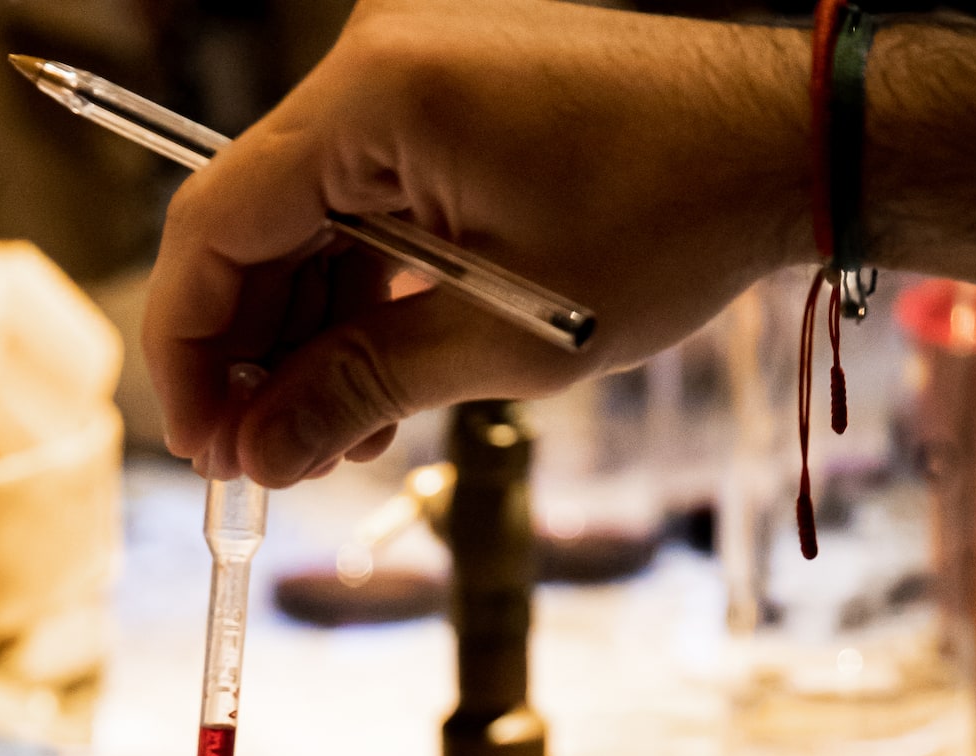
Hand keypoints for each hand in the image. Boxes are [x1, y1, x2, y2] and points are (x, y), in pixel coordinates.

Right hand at [144, 0, 809, 485]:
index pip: (213, 226)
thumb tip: (258, 455)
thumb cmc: (669, 221)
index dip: (187, 350)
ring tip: (329, 447)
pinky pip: (366, 210)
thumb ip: (357, 390)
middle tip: (259, 466)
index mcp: (371, 100)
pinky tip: (373, 390)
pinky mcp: (449, 107)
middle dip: (247, 359)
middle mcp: (374, 70)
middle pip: (252, 230)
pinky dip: (360, 300)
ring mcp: (412, 82)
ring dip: (306, 343)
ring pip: (307, 231)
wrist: (787, 143)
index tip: (200, 446)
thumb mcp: (500, 336)